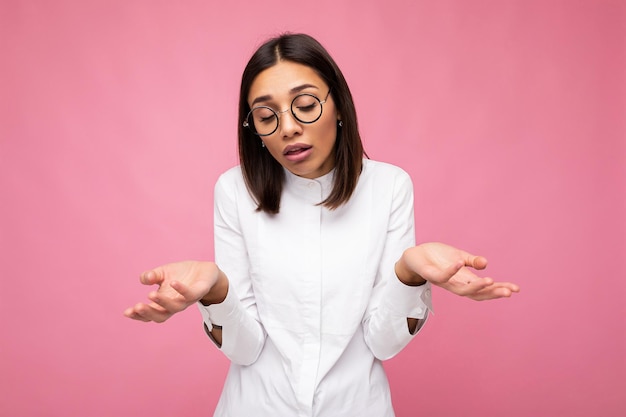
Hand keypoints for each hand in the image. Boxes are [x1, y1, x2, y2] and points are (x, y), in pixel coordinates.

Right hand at [123, 261, 226, 322]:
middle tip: (137, 307)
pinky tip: (172, 283)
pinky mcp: (198, 292)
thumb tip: (144, 279)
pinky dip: (181, 290)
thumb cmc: (182, 274)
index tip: (126, 312)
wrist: (204, 270)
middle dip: (148, 313)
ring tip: (151, 294)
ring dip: (162, 302)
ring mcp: (187, 300)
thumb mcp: (163, 272)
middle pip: (161, 316)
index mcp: (164, 302)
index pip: (150, 314)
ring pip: (175, 307)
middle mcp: (175, 304)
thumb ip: (152, 276)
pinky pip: (190, 294)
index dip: (138, 315)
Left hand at [396, 243, 519, 300]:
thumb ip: (473, 261)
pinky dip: (451, 271)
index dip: (500, 289)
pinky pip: (442, 275)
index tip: (516, 289)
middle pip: (477, 294)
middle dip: (493, 293)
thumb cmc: (438, 257)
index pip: (485, 289)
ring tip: (490, 281)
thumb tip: (486, 263)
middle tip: (508, 292)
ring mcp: (444, 281)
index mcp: (465, 280)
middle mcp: (456, 284)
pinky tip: (460, 263)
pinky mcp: (431, 275)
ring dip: (476, 287)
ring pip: (461, 290)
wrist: (415, 255)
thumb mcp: (459, 256)